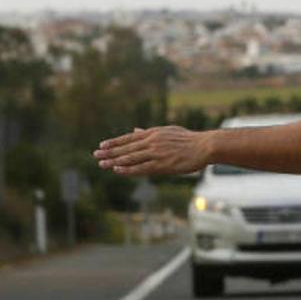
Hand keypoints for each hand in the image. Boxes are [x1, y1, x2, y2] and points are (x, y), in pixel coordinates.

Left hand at [94, 126, 211, 175]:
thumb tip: (135, 129)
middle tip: (96, 155)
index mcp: (154, 133)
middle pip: (127, 147)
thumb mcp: (168, 131)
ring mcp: (156, 153)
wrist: (204, 146)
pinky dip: (128, 169)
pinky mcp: (162, 165)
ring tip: (102, 164)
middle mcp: (153, 142)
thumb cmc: (189, 139)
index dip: (115, 142)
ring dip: (115, 161)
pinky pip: (141, 168)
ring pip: (131, 157)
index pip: (129, 138)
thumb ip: (150, 132)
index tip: (102, 145)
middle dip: (110, 152)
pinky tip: (117, 170)